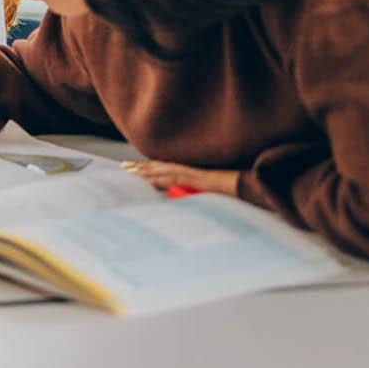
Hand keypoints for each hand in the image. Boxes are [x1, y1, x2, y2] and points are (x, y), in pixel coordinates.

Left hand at [126, 160, 241, 196]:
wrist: (245, 187)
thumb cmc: (228, 193)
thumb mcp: (204, 195)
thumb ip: (191, 195)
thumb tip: (179, 201)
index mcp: (189, 174)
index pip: (164, 170)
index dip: (148, 169)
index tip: (133, 169)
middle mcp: (188, 170)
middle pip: (160, 167)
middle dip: (141, 167)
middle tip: (124, 166)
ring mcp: (191, 172)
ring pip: (163, 169)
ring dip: (146, 170)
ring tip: (130, 170)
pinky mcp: (195, 177)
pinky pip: (174, 174)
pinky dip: (159, 175)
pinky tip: (148, 176)